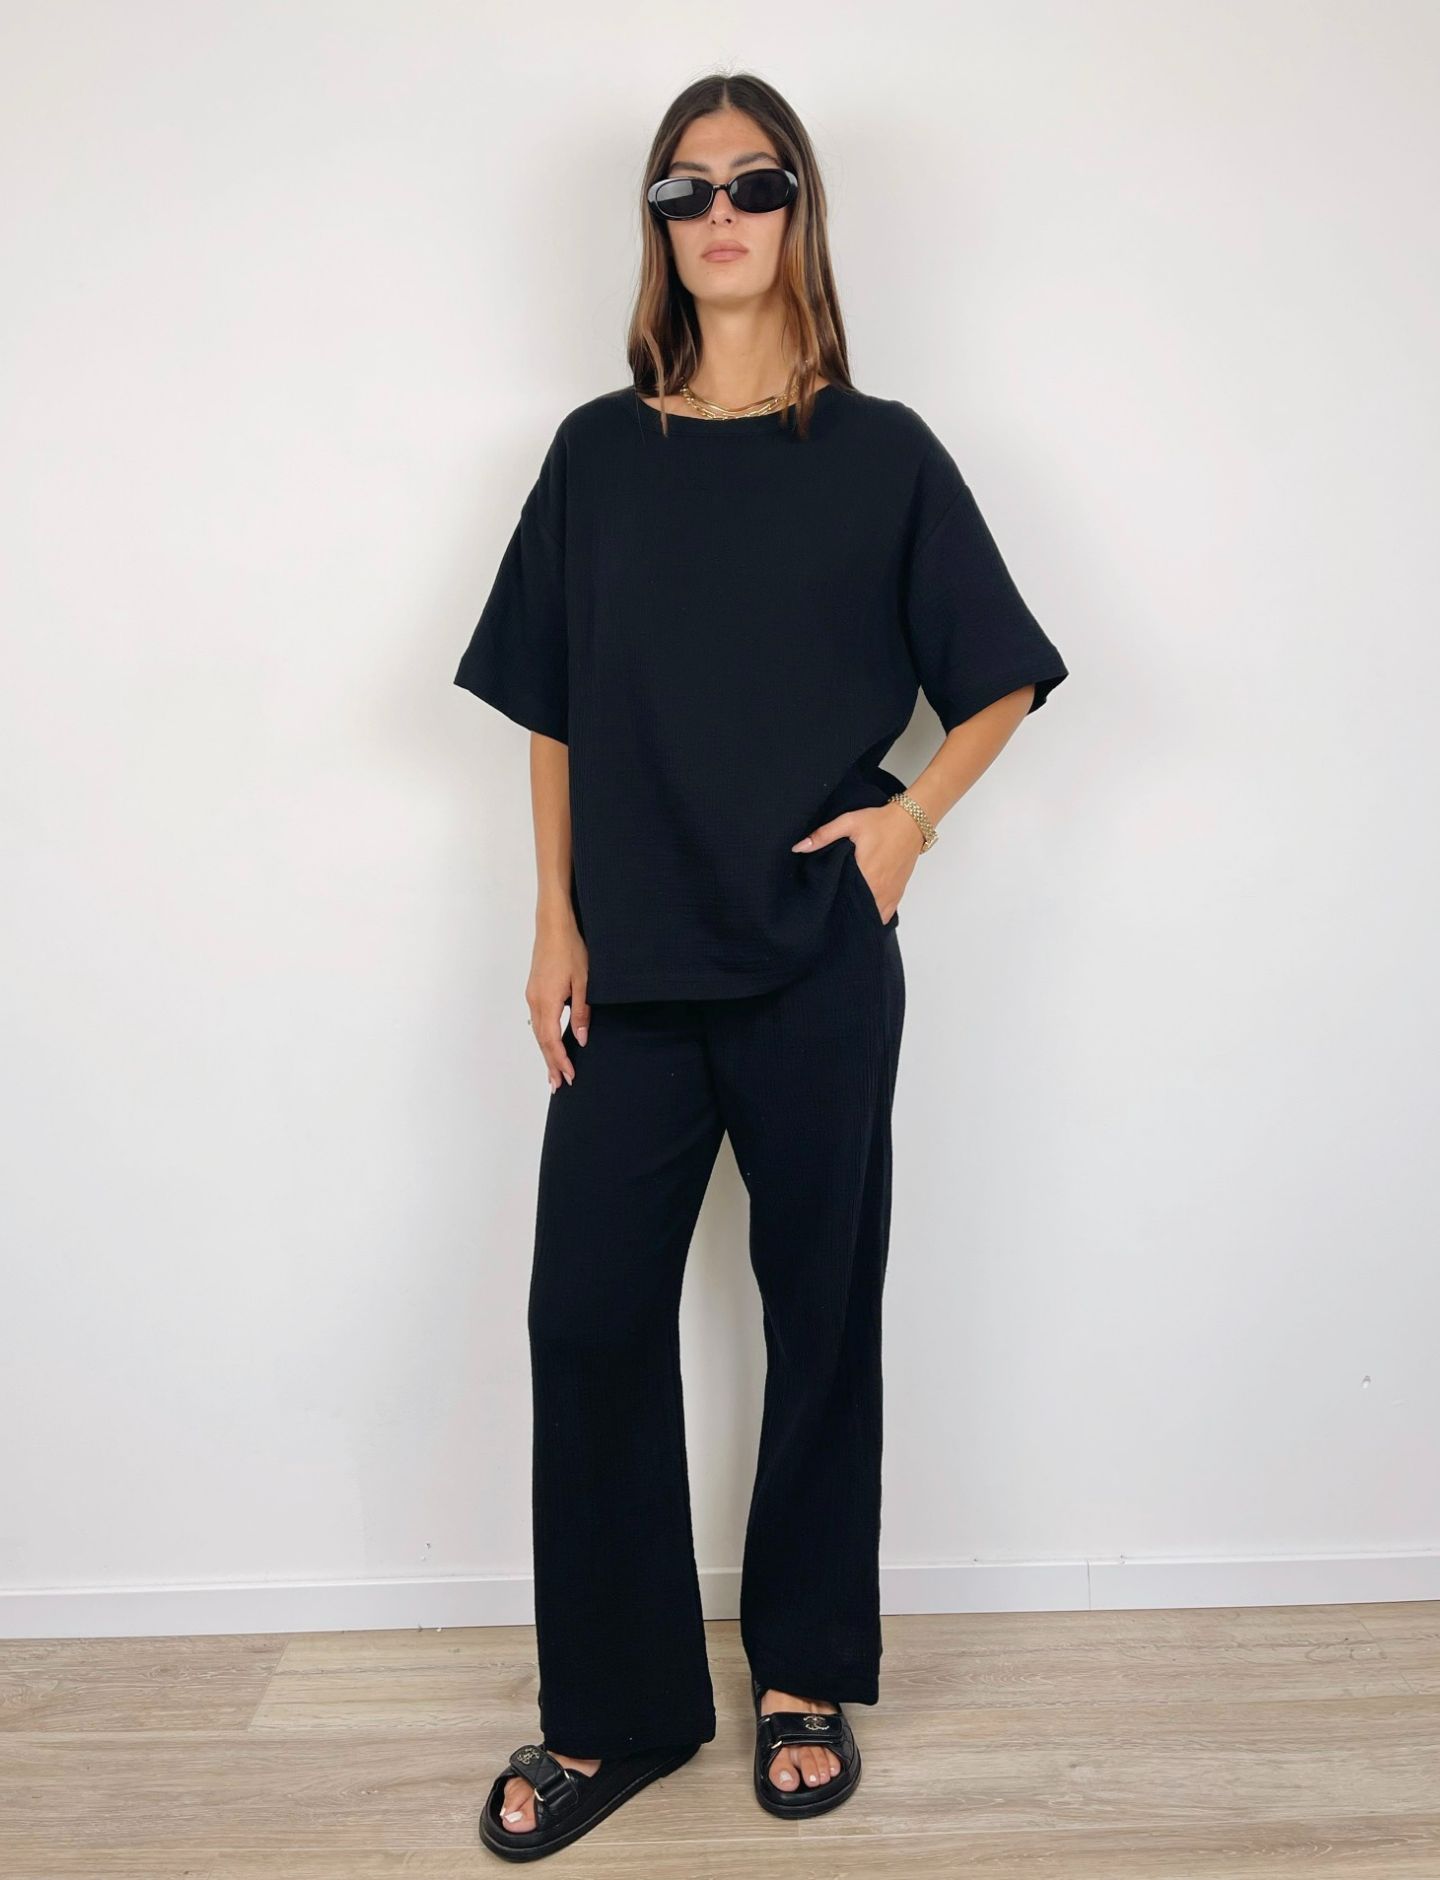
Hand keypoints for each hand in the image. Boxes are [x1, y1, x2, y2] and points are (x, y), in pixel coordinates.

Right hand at [527, 912, 590, 1091]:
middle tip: (558, 1085)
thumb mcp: (584, 982)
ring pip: (537, 1032)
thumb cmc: (571, 949)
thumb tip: (580, 1039)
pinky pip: (537, 1021)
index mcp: (547, 1002)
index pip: (552, 1040)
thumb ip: (581, 1012)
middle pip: (541, 1041)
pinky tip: (549, 1044)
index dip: (561, 1060)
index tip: (570, 1077)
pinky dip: (544, 1037)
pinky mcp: (534, 990)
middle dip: (550, 1064)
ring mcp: (532, 995)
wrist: (553, 925)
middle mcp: (535, 1001)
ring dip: (546, 1053)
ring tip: (553, 1072)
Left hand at [790, 801, 923, 923]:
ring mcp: (890, 893)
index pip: (842, 900)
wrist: (912, 821)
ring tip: (845, 912)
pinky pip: (885, 914)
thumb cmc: (881, 822)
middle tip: (830, 909)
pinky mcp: (898, 892)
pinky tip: (864, 912)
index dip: (830, 904)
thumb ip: (823, 835)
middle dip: (843, 912)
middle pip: (857, 911)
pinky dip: (874, 916)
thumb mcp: (849, 822)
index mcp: (865, 874)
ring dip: (859, 915)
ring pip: (871, 916)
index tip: (821, 904)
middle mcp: (878, 888)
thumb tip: (799, 848)